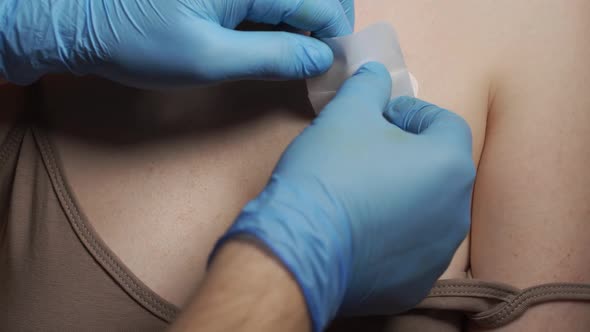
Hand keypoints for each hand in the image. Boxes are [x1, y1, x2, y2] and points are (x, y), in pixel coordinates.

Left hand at [0, 0, 352, 86]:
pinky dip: (283, 12)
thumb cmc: (139, 44)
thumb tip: (319, 58)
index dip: (335, 36)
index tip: (337, 67)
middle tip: (326, 56)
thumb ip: (270, 57)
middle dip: (328, 18)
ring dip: (307, 14)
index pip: (317, 2)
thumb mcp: (208, 60)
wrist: (85, 22)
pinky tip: (282, 33)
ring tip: (309, 47)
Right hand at [212, 63, 474, 330]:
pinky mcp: (415, 285)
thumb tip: (377, 73)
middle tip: (368, 150)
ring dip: (404, 194)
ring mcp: (439, 253)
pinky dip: (394, 234)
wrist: (300, 246)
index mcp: (450, 164)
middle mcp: (457, 211)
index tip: (379, 117)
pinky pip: (411, 248)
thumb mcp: (346, 113)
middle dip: (409, 152)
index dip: (411, 112)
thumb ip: (369, 86)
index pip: (445, 123)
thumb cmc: (329, 172)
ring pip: (428, 209)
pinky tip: (360, 230)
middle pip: (439, 167)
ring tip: (362, 192)